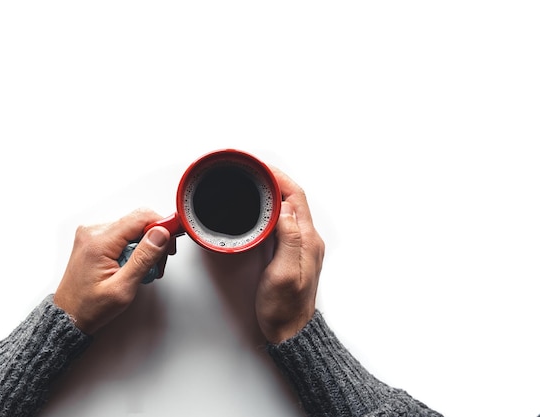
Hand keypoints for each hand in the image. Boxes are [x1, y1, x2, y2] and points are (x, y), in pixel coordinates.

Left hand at [53, 208, 174, 334]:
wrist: (69, 315)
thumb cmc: (90, 307)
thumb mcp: (123, 288)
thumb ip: (143, 258)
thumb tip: (160, 234)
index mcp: (99, 241)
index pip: (140, 218)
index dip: (162, 225)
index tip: (173, 238)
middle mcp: (93, 231)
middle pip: (137, 221)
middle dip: (155, 240)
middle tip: (159, 263)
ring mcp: (93, 233)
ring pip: (133, 228)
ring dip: (145, 246)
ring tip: (145, 269)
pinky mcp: (95, 238)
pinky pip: (123, 234)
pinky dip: (134, 247)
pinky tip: (133, 265)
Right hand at [256, 168, 324, 343]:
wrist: (291, 332)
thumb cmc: (284, 309)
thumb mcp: (284, 274)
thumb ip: (288, 239)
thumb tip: (287, 209)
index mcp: (307, 241)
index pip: (295, 198)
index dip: (279, 179)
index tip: (261, 168)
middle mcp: (307, 240)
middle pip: (293, 199)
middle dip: (275, 180)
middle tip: (254, 170)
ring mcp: (301, 246)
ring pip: (289, 209)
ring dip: (274, 192)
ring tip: (255, 183)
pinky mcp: (292, 253)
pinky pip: (285, 221)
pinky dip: (273, 209)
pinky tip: (261, 209)